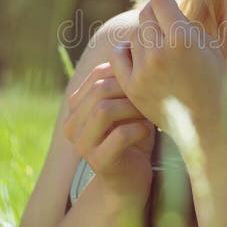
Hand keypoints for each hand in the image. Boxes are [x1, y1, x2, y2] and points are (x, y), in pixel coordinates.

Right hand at [63, 62, 155, 201]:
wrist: (131, 179)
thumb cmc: (133, 136)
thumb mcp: (127, 105)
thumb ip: (124, 82)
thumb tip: (136, 46)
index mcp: (76, 106)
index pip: (97, 75)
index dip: (125, 72)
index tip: (148, 79)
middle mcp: (73, 124)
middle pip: (99, 90)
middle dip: (130, 89)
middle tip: (153, 94)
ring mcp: (83, 145)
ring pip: (104, 110)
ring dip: (133, 108)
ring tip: (149, 112)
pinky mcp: (99, 163)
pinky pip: (120, 136)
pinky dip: (139, 129)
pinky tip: (148, 130)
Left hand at [109, 0, 226, 137]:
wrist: (206, 126)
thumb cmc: (214, 82)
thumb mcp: (209, 46)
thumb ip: (187, 21)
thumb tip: (168, 0)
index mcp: (183, 39)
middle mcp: (160, 52)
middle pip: (146, 16)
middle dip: (154, 10)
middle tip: (161, 11)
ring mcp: (143, 71)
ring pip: (135, 36)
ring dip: (145, 33)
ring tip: (157, 39)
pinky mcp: (132, 86)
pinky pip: (120, 55)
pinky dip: (127, 50)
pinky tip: (138, 52)